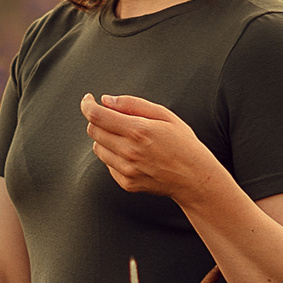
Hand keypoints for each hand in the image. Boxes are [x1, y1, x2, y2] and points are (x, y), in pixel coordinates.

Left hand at [81, 92, 221, 202]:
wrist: (195, 178)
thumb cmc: (183, 144)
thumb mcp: (165, 115)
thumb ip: (133, 104)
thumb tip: (106, 100)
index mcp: (138, 131)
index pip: (97, 116)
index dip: (87, 104)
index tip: (88, 99)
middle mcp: (129, 151)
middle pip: (93, 131)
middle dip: (98, 120)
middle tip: (113, 118)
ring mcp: (126, 170)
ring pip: (98, 148)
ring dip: (106, 139)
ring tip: (128, 139)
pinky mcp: (126, 183)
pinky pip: (108, 164)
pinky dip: (114, 156)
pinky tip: (134, 155)